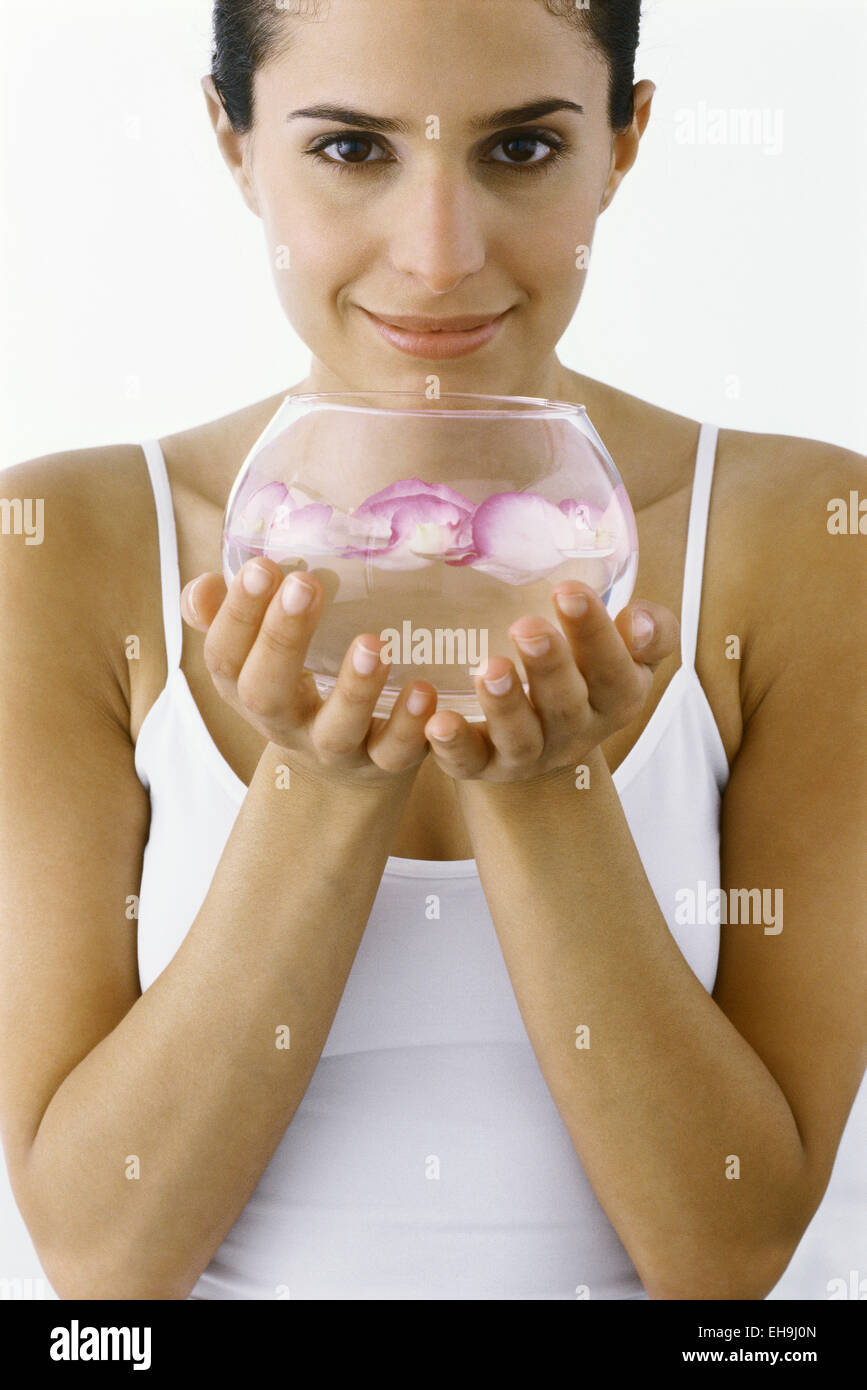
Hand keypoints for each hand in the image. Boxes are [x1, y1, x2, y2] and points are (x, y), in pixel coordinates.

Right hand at [181, 559, 436, 785]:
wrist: (337, 774)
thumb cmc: (295, 690)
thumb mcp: (256, 659)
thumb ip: (227, 618)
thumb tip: (203, 586)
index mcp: (247, 689)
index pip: (224, 658)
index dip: (237, 616)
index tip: (263, 566)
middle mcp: (285, 724)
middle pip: (268, 694)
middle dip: (282, 639)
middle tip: (305, 584)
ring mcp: (334, 748)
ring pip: (337, 730)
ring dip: (353, 688)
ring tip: (372, 643)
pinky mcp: (383, 763)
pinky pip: (395, 752)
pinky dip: (410, 723)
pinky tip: (424, 690)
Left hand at [421, 582, 679, 782]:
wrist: (545, 737)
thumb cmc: (586, 675)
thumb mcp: (627, 653)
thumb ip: (649, 632)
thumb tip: (641, 620)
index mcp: (614, 699)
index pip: (615, 671)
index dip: (595, 635)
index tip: (568, 590)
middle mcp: (574, 732)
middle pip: (566, 705)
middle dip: (548, 667)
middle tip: (526, 627)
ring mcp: (527, 754)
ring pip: (520, 738)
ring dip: (504, 705)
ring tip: (489, 669)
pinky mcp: (482, 766)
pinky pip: (467, 761)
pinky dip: (451, 743)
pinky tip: (434, 715)